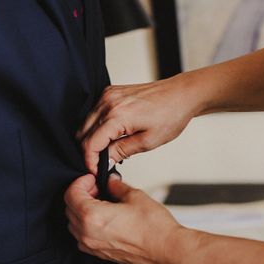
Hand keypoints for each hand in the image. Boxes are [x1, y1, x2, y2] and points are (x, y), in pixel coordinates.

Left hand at [65, 174, 184, 263]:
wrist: (167, 251)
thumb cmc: (155, 230)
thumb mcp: (135, 196)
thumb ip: (117, 186)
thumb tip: (110, 181)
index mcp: (93, 216)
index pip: (71, 194)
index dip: (80, 182)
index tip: (91, 179)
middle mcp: (88, 234)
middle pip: (69, 208)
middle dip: (80, 195)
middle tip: (97, 188)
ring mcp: (93, 246)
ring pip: (73, 224)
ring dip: (81, 210)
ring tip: (100, 203)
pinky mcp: (100, 255)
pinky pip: (82, 238)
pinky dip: (86, 225)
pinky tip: (103, 218)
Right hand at [77, 74, 199, 174]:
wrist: (181, 95)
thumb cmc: (171, 115)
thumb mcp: (148, 141)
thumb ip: (121, 151)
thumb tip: (104, 161)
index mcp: (117, 115)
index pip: (90, 143)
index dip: (90, 161)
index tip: (95, 171)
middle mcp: (108, 102)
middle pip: (82, 133)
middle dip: (89, 152)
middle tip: (101, 165)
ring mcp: (108, 95)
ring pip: (85, 123)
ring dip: (92, 139)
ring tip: (107, 151)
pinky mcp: (110, 92)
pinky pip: (94, 112)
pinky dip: (97, 126)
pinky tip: (110, 135)